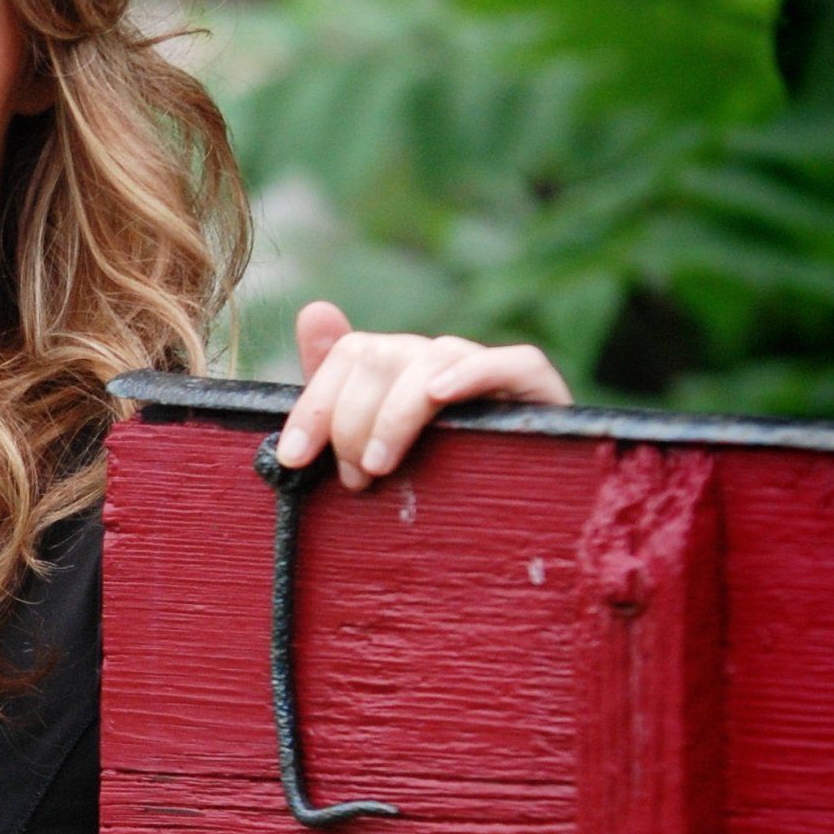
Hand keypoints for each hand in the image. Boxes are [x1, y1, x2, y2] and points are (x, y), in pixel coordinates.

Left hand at [278, 300, 572, 491]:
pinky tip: (441, 395)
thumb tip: (312, 310)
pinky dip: (474, 373)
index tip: (294, 457)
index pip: (351, 353)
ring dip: (396, 413)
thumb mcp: (374, 451)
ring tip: (379, 465)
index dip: (315, 403)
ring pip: (434, 358)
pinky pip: (514, 363)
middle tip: (353, 478)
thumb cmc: (435, 489)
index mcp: (399, 370)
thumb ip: (336, 394)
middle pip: (383, 357)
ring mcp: (490, 372)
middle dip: (353, 421)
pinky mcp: (539, 391)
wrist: (517, 523)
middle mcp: (440, 360)